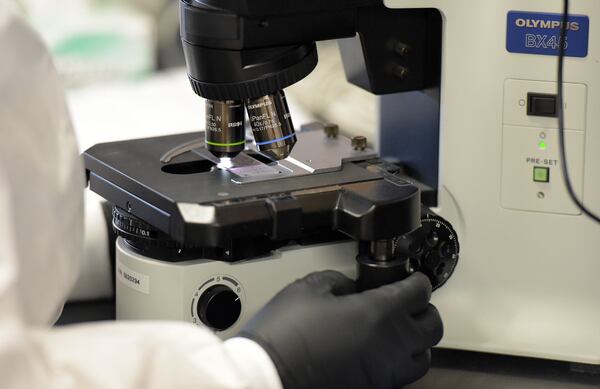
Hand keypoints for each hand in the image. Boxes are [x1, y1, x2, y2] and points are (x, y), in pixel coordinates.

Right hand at [238, 271, 442, 388]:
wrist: (270, 376)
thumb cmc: (286, 334)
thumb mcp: (309, 288)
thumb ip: (338, 281)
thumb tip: (350, 287)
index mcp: (378, 313)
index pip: (419, 292)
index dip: (418, 280)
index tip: (413, 278)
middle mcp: (390, 345)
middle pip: (433, 326)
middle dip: (424, 310)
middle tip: (410, 301)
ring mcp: (384, 371)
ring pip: (424, 357)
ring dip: (417, 340)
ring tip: (402, 330)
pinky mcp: (373, 388)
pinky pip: (402, 375)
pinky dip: (400, 361)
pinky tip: (382, 352)